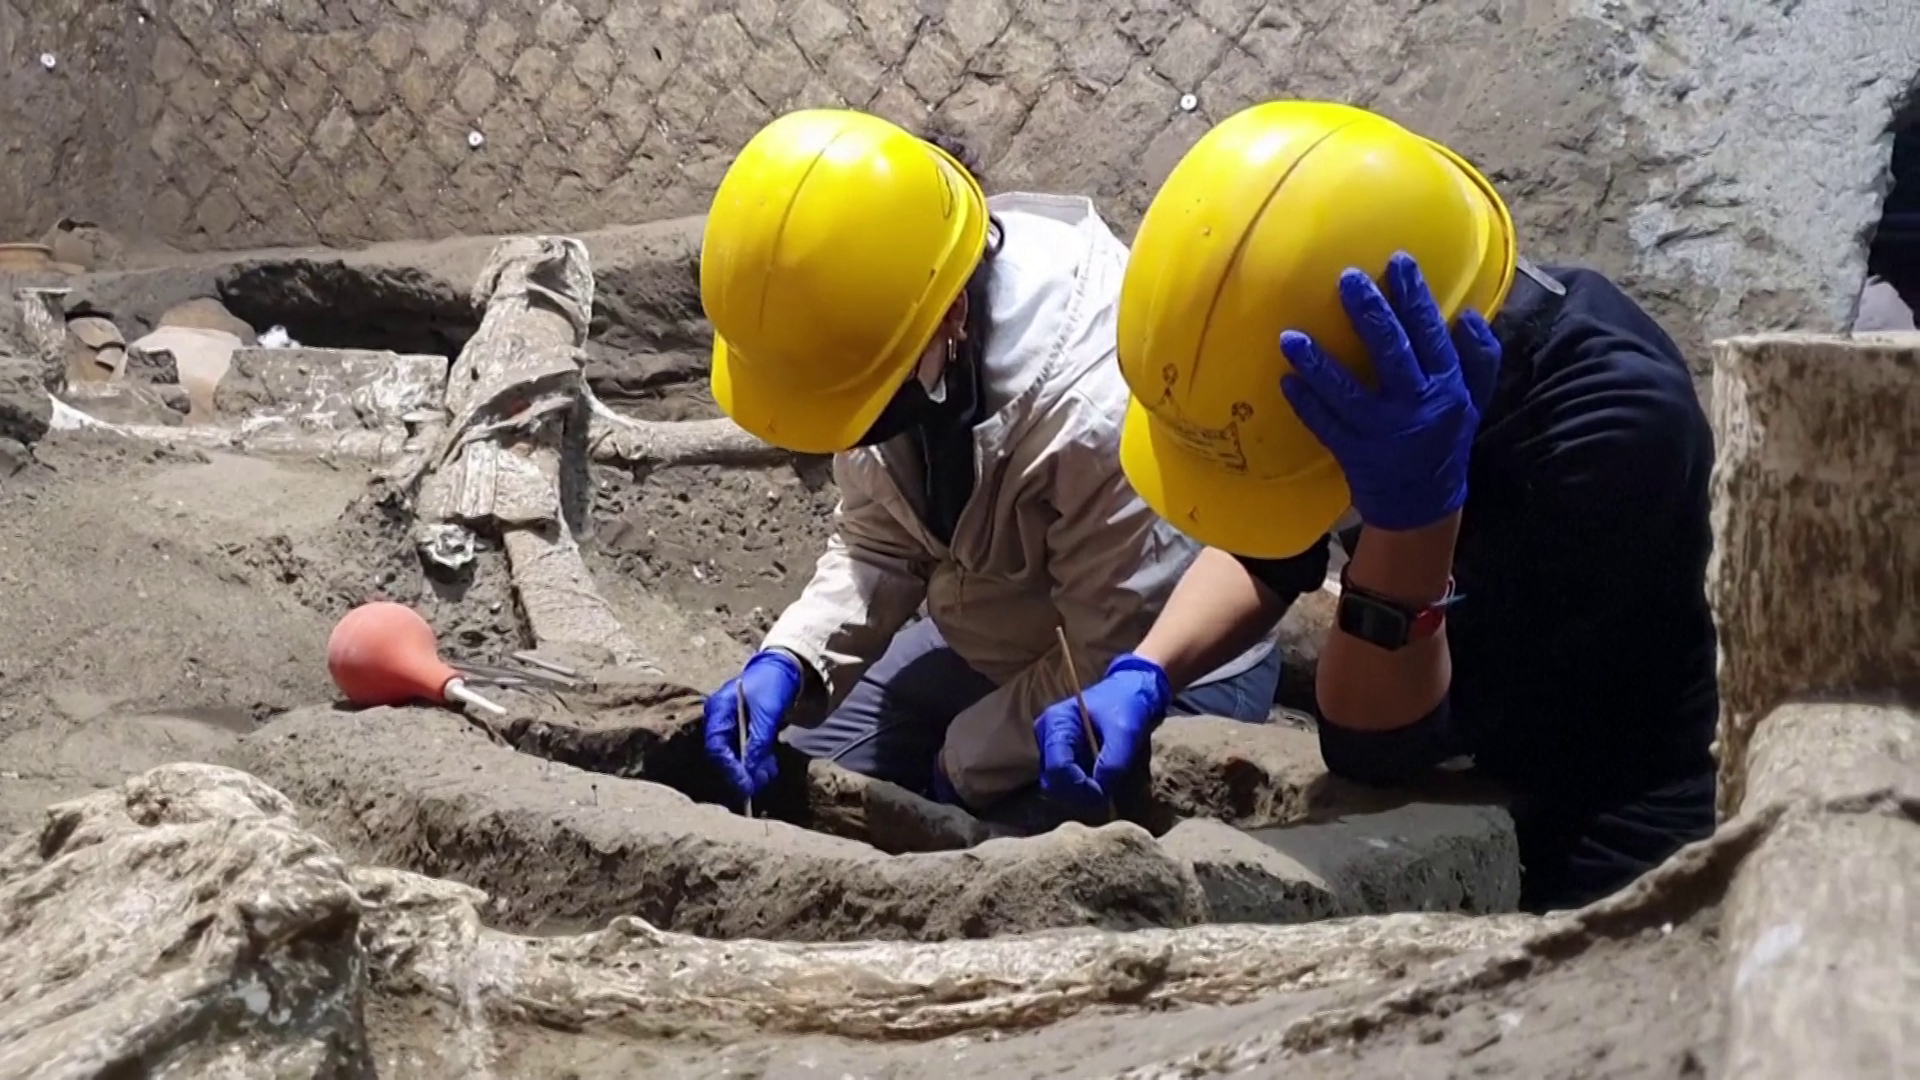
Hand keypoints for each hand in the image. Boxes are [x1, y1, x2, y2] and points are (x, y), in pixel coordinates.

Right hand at [703, 650, 803, 801]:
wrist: (786, 666)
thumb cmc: (774, 683)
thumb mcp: (768, 712)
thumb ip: (759, 740)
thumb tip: (751, 770)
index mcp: (719, 710)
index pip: (717, 746)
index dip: (730, 768)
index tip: (746, 785)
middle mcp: (721, 719)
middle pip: (724, 754)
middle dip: (741, 772)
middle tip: (758, 786)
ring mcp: (732, 725)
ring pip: (736, 755)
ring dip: (752, 769)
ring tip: (768, 777)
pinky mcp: (744, 729)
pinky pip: (747, 751)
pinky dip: (758, 761)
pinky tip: (769, 768)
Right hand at [1034, 654, 1171, 807]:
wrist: (1133, 693)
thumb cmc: (1127, 705)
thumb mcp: (1125, 732)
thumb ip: (1113, 762)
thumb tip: (1102, 792)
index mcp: (1055, 723)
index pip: (1056, 767)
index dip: (1077, 786)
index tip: (1103, 794)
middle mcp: (1046, 736)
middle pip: (1052, 780)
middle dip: (1078, 793)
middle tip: (1106, 796)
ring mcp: (1053, 748)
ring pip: (1058, 785)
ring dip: (1081, 793)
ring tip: (1106, 787)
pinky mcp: (1063, 757)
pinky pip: (1067, 782)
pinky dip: (1084, 788)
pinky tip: (1102, 782)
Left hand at [1279, 252, 1501, 531]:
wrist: (1422, 505)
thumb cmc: (1445, 440)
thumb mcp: (1475, 400)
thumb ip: (1480, 358)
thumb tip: (1471, 314)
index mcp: (1448, 388)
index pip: (1432, 335)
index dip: (1415, 298)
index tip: (1397, 262)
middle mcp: (1417, 408)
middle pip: (1392, 354)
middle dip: (1369, 314)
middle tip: (1347, 279)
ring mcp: (1382, 433)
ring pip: (1347, 393)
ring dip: (1319, 364)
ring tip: (1291, 337)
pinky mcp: (1353, 454)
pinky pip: (1325, 426)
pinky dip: (1306, 405)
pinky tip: (1286, 381)